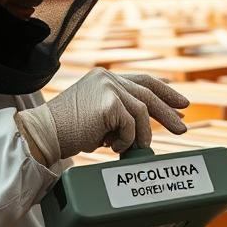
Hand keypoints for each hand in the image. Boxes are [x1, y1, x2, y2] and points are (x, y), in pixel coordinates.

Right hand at [15, 68, 188, 165]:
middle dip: (168, 112)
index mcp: (105, 78)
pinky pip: (131, 125)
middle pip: (149, 92)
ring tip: (134, 148)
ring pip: (142, 111)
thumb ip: (119, 115)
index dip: (164, 91)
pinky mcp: (108, 102)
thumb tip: (144, 128)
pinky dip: (126, 140)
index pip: (142, 80)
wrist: (44, 135)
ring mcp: (108, 87)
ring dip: (141, 134)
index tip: (180, 103)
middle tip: (182, 127)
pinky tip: (113, 148)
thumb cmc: (67, 132)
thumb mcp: (98, 118)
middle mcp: (108, 78)